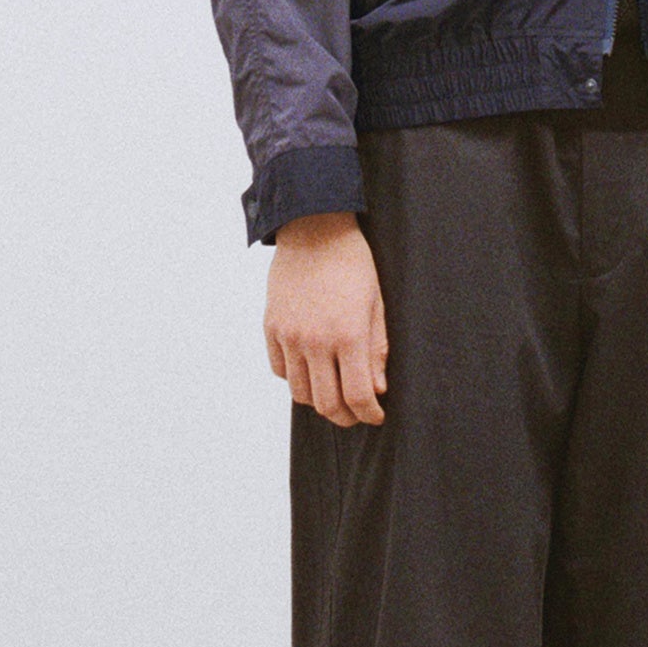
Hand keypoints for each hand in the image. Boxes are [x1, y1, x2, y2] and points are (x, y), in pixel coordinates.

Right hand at [264, 212, 388, 426]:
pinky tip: (312, 371)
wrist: (313, 229)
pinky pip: (280, 371)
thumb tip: (376, 390)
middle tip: (357, 414)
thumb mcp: (376, 304)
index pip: (357, 396)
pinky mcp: (271, 328)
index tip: (376, 416)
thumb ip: (377, 350)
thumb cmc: (352, 263)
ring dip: (319, 401)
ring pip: (300, 393)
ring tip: (335, 394)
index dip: (369, 415)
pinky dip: (296, 379)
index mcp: (348, 335)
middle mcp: (315, 341)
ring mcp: (289, 336)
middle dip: (346, 417)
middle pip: (326, 403)